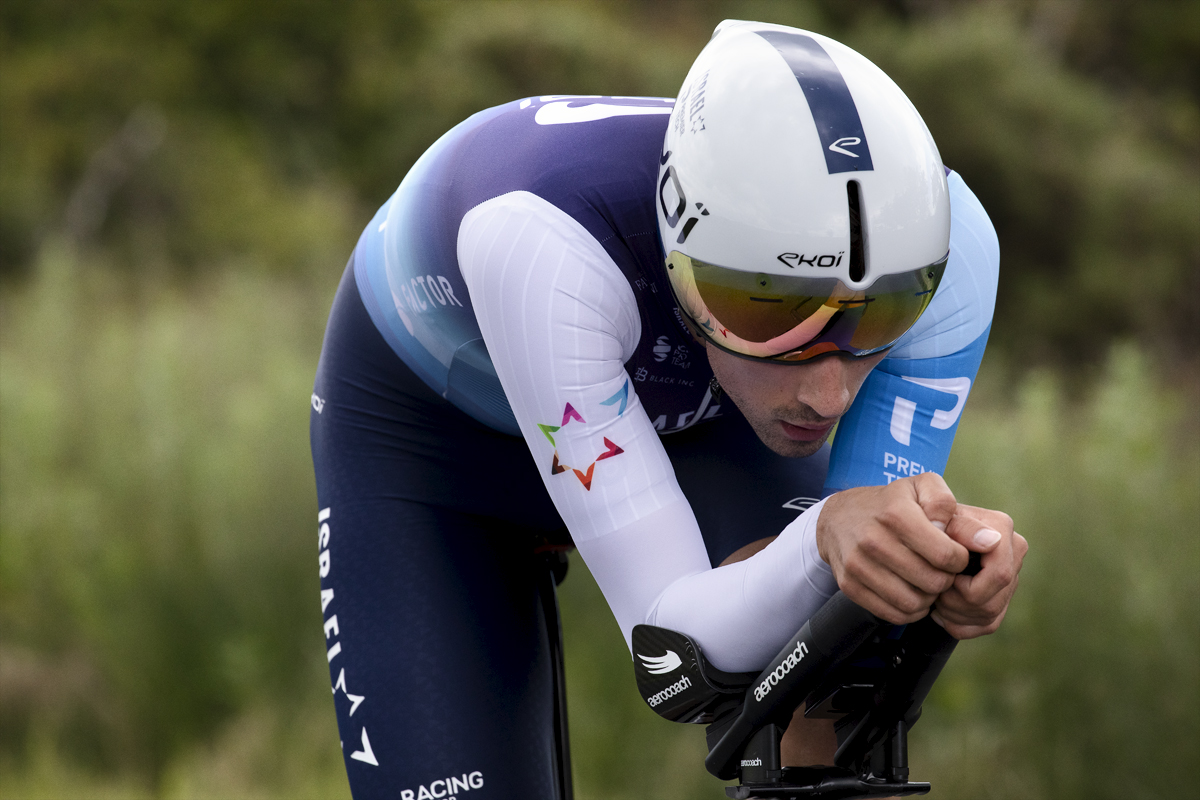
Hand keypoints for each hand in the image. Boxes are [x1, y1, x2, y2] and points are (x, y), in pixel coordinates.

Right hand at [817, 473, 968, 624]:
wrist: (838, 518)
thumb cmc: (890, 502)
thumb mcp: (920, 487)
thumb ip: (950, 505)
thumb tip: (988, 539)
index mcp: (896, 514)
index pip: (946, 556)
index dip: (959, 559)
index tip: (955, 553)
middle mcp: (873, 540)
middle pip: (932, 582)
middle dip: (945, 580)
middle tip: (941, 570)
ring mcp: (858, 565)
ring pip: (913, 603)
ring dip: (928, 598)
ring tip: (926, 582)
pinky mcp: (850, 586)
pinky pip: (893, 614)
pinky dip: (909, 610)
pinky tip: (910, 592)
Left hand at [931, 504, 1027, 638]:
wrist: (922, 528)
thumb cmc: (927, 522)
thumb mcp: (936, 518)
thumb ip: (960, 526)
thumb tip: (991, 541)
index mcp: (1003, 529)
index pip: (998, 576)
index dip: (966, 587)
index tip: (943, 579)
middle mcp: (1013, 551)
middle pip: (992, 601)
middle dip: (957, 604)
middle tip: (933, 594)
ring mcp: (1011, 575)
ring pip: (989, 616)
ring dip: (955, 614)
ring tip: (934, 600)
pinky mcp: (1003, 595)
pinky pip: (987, 625)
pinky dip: (959, 624)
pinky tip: (940, 613)